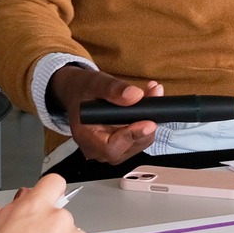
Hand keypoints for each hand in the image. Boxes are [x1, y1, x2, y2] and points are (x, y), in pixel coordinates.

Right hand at [49, 66, 164, 163]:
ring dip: (150, 119)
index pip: (110, 148)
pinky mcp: (122, 145)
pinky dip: (147, 121)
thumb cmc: (83, 90)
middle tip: (154, 95)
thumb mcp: (95, 82)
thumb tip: (135, 96)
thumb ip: (113, 89)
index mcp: (85, 137)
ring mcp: (110, 150)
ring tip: (152, 93)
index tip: (148, 122)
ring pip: (139, 143)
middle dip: (146, 123)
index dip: (131, 136)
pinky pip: (140, 138)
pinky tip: (148, 103)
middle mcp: (97, 149)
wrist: (80, 94)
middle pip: (129, 147)